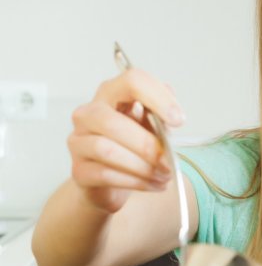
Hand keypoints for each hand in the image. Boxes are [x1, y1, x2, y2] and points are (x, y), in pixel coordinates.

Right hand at [67, 67, 185, 212]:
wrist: (111, 183)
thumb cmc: (133, 148)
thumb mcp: (152, 127)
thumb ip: (160, 117)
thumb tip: (173, 115)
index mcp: (112, 94)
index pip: (132, 81)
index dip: (158, 98)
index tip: (178, 120)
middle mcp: (88, 113)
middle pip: (111, 121)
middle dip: (147, 144)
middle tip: (169, 161)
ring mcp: (78, 141)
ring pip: (106, 150)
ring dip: (143, 166)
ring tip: (164, 175)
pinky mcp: (78, 170)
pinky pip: (105, 174)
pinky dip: (136, 181)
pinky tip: (153, 185)